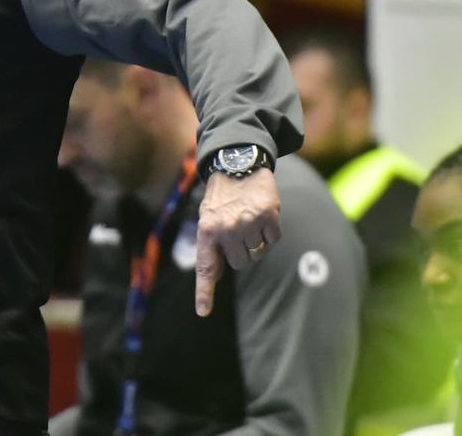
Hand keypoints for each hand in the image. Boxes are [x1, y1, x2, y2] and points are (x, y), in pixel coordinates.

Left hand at [194, 168, 280, 316]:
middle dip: (241, 251)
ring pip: (258, 253)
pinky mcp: (268, 216)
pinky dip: (271, 230)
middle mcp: (225, 229)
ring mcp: (247, 223)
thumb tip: (212, 275)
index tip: (202, 312)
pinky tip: (262, 215)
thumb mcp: (207, 219)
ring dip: (256, 240)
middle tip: (237, 230)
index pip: (205, 268)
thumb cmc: (221, 198)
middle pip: (241, 263)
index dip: (204, 292)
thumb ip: (210, 246)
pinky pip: (273, 239)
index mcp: (206, 231)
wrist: (237, 164)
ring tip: (248, 219)